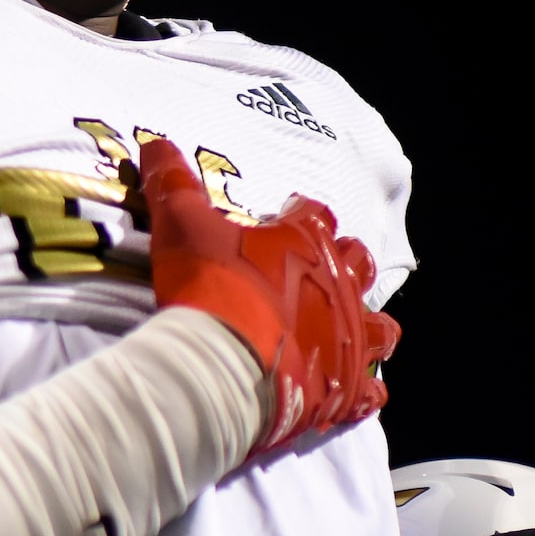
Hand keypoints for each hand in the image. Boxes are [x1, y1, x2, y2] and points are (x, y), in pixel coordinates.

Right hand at [133, 137, 399, 451]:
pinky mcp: (345, 387)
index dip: (300, 214)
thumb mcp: (181, 225)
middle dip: (344, 264)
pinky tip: (353, 392)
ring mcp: (348, 338)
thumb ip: (173, 184)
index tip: (285, 217)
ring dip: (370, 326)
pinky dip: (365, 391)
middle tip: (320, 272)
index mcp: (306, 241)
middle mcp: (339, 285)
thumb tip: (154, 143)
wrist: (223, 365)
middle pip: (358, 264)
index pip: (315, 213)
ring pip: (380, 328)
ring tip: (351, 330)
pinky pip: (370, 392)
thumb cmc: (210, 288)